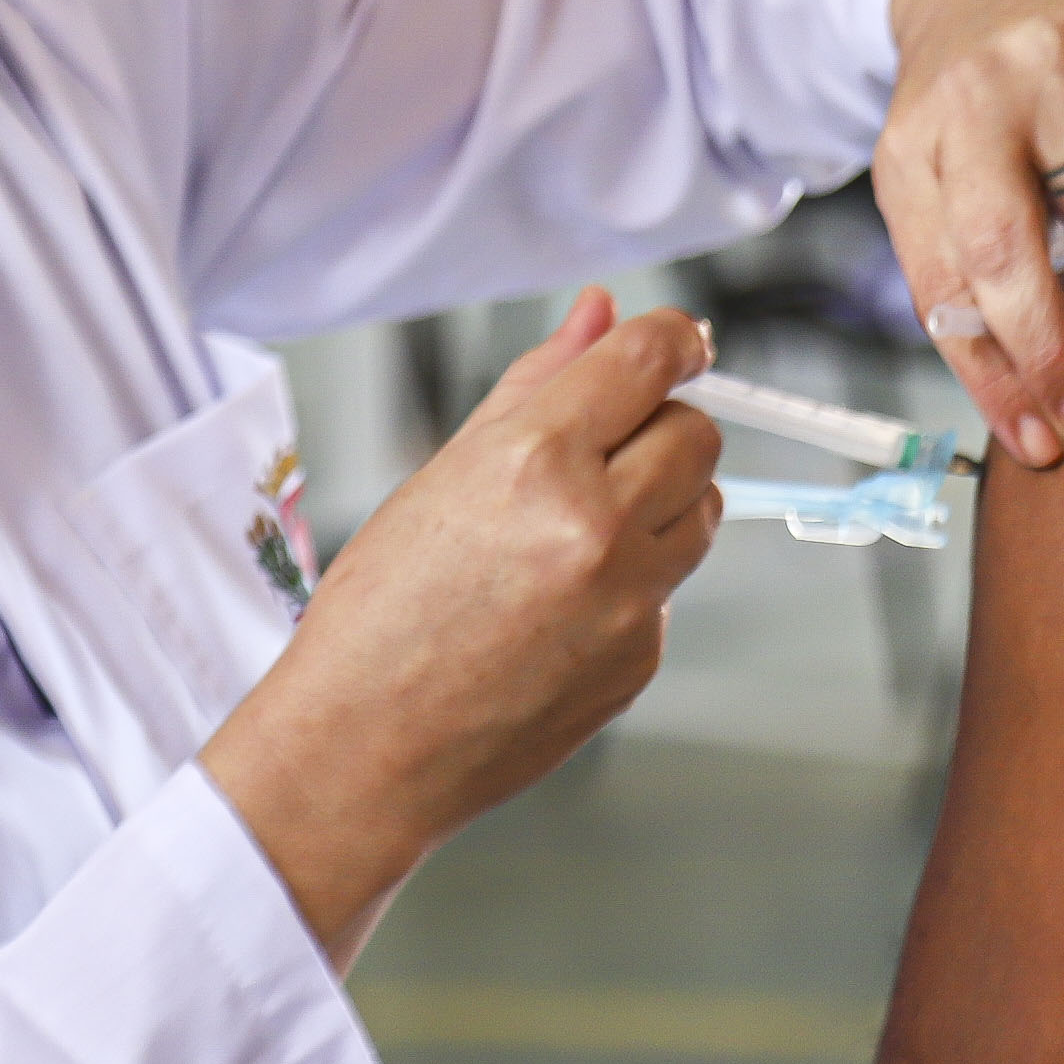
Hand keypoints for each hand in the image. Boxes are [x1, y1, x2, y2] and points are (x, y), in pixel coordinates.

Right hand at [202, 288, 721, 968]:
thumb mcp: (444, 472)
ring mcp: (628, 600)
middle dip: (662, 427)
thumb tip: (599, 313)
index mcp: (536, 461)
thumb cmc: (381, 613)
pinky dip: (634, 580)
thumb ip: (536, 382)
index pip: (649, 361)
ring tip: (577, 529)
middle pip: (697, 435)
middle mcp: (596, 526)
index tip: (680, 340)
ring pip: (702, 508)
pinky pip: (670, 587)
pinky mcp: (641, 658)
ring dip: (662, 500)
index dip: (674, 338)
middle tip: (608, 448)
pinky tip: (560, 604)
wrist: (361, 749)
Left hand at [877, 0, 1063, 469]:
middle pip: (1014, 251)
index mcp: (913, 145)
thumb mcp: (933, 184)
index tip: (1043, 443)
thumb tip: (1029, 413)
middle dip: (1057, 348)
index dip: (1000, 375)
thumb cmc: (964, 108)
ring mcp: (1054, 54)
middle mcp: (973, 94)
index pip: (954, 284)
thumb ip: (966, 282)